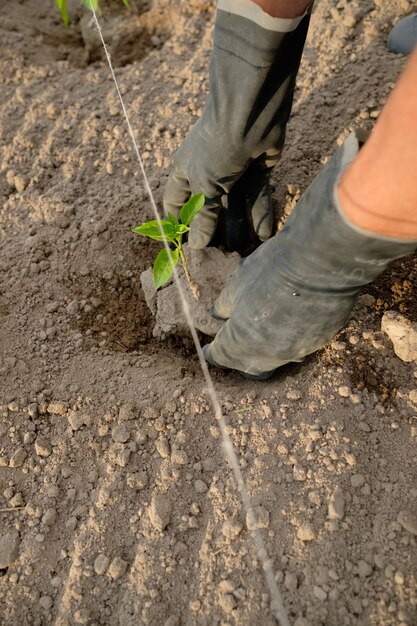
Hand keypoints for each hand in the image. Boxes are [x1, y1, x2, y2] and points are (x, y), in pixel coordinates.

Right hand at [163, 3, 310, 249]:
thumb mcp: (206, 187)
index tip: (182, 250)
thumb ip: (203, 217)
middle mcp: (208, 173)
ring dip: (239, 228)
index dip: (178, 226)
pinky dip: (260, 214)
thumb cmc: (217, 148)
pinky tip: (265, 235)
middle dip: (214, 232)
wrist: (250, 115)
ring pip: (235, 206)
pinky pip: (257, 197)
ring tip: (243, 252)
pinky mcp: (257, 170)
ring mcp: (233, 172)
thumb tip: (195, 245)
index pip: (176, 204)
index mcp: (185, 172)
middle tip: (219, 257)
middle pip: (209, 210)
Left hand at [203, 132, 416, 378]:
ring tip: (262, 333)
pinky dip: (289, 340)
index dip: (213, 352)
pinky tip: (290, 322)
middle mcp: (268, 355)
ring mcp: (296, 351)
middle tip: (234, 344)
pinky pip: (299, 348)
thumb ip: (225, 305)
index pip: (221, 357)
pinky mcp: (319, 342)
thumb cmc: (272, 270)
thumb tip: (218, 316)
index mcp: (241, 342)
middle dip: (239, 358)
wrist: (322, 264)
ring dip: (266, 350)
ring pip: (276, 360)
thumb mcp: (238, 283)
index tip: (209, 348)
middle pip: (249, 366)